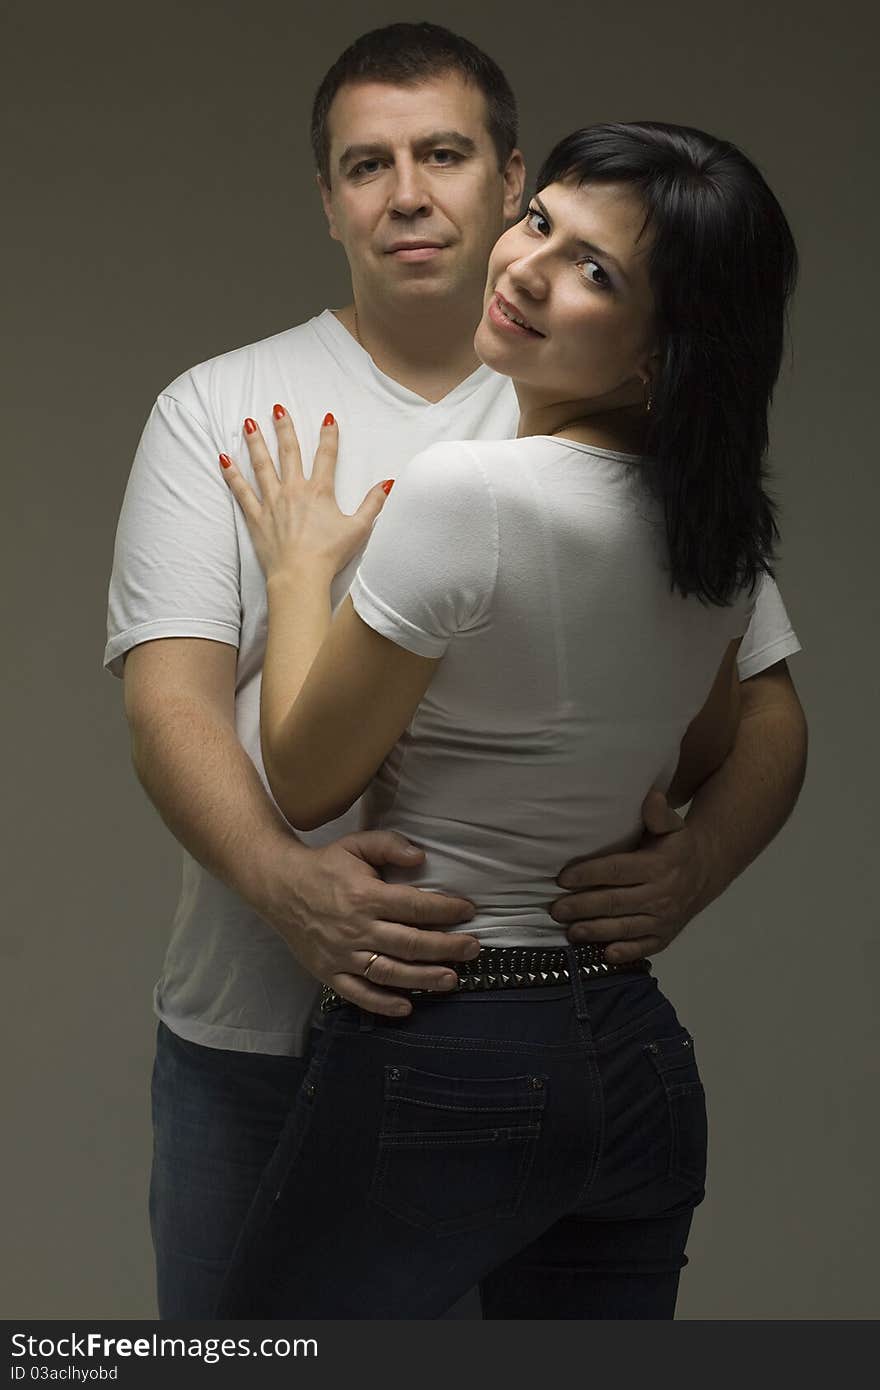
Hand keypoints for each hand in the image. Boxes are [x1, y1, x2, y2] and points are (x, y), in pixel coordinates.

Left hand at [219, 407, 389, 581]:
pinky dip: (232, 474)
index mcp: (319, 491)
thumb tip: (388, 484)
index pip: (326, 456)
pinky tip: (223, 458)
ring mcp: (272, 501)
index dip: (329, 435)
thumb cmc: (329, 555)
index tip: (327, 418)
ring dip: (255, 442)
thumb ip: (373, 504)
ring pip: (262, 465)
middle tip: (277, 408)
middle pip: (289, 452)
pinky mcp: (256, 516)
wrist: (300, 576)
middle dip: (284, 428)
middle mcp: (294, 490)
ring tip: (248, 423)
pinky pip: (241, 490)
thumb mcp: (359, 529)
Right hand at [260, 829, 481, 1016]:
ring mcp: (342, 954)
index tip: (468, 911)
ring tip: (451, 980)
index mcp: (366, 896)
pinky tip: (407, 1007)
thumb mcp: (356, 844)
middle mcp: (357, 928)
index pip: (415, 907)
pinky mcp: (328, 972)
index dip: (445, 910)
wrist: (278, 886)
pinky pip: (358, 994)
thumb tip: (422, 857)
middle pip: (410, 943)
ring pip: (390, 972)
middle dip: (447, 947)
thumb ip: (389, 846)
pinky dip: (382, 1004)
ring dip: (424, 978)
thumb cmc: (325, 865)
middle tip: (473, 949)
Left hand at [548, 789, 709, 962]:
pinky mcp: (665, 936)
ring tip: (570, 931)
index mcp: (659, 866)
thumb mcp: (672, 826)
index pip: (617, 870)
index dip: (589, 874)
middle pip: (615, 902)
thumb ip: (658, 814)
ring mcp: (664, 919)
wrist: (706, 872)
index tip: (562, 878)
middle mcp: (661, 895)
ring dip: (596, 932)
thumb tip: (651, 796)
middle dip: (583, 907)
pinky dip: (625, 953)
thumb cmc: (677, 847)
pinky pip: (644, 948)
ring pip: (625, 928)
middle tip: (555, 909)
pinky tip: (605, 954)